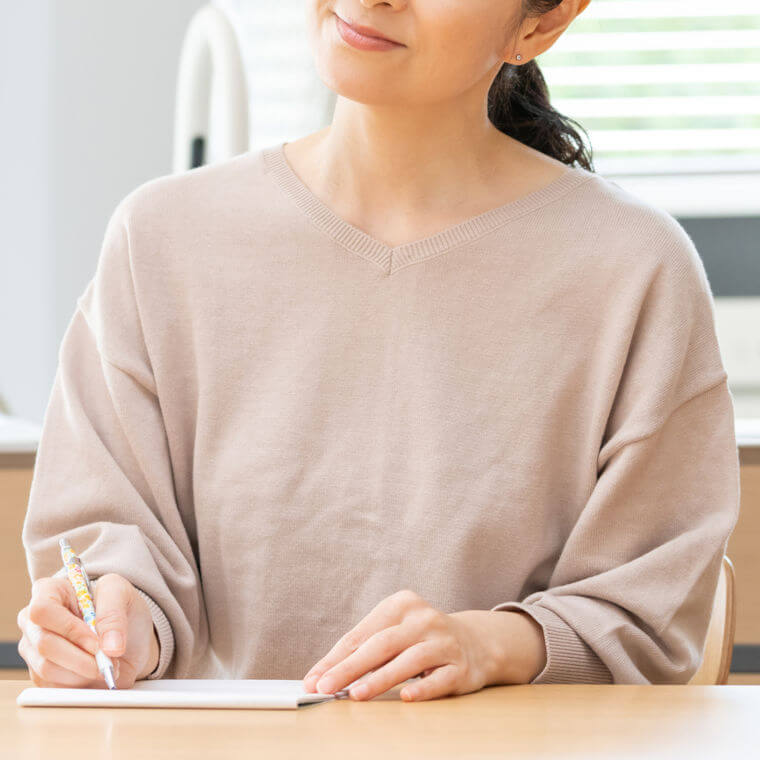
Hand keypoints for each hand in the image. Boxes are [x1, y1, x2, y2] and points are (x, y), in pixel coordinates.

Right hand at [17, 573, 159, 688]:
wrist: (129, 636)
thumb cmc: (119, 607)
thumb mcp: (121, 593)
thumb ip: (114, 613)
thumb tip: (110, 647)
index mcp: (49, 592)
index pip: (42, 610)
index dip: (69, 629)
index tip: (97, 642)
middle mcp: (35, 621)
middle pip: (43, 644)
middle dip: (81, 657)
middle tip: (108, 658)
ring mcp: (34, 650)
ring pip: (47, 669)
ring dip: (83, 672)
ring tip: (107, 663)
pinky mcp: (40, 675)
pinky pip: (53, 687)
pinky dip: (80, 684)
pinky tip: (96, 672)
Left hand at [301, 589, 522, 701]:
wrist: (476, 642)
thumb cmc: (421, 639)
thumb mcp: (394, 632)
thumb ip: (364, 650)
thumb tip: (323, 676)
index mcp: (401, 604)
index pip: (362, 633)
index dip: (335, 658)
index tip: (314, 679)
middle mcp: (424, 619)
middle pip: (381, 644)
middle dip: (349, 667)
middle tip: (325, 687)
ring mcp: (444, 641)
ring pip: (409, 660)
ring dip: (380, 679)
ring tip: (356, 694)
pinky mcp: (461, 666)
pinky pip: (440, 679)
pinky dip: (422, 689)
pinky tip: (405, 697)